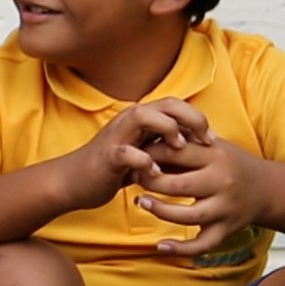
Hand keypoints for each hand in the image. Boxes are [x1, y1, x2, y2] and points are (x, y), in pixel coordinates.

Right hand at [61, 97, 212, 209]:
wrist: (73, 182)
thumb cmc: (111, 168)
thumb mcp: (142, 153)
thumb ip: (163, 146)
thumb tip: (195, 147)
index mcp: (140, 120)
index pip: (174, 104)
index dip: (197, 117)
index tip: (211, 139)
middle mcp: (128, 121)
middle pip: (165, 103)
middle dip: (191, 118)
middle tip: (206, 141)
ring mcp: (115, 136)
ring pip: (143, 116)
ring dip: (167, 129)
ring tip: (179, 148)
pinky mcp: (106, 156)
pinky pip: (127, 152)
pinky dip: (144, 161)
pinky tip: (155, 174)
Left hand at [137, 136, 267, 257]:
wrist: (267, 188)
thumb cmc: (229, 163)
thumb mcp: (211, 145)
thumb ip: (184, 142)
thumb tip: (144, 137)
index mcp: (217, 156)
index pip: (176, 152)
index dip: (150, 154)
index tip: (135, 156)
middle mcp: (223, 182)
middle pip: (178, 185)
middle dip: (150, 183)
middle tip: (134, 178)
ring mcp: (225, 208)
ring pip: (188, 216)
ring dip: (159, 211)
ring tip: (141, 202)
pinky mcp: (226, 229)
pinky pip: (203, 244)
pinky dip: (181, 249)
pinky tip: (161, 246)